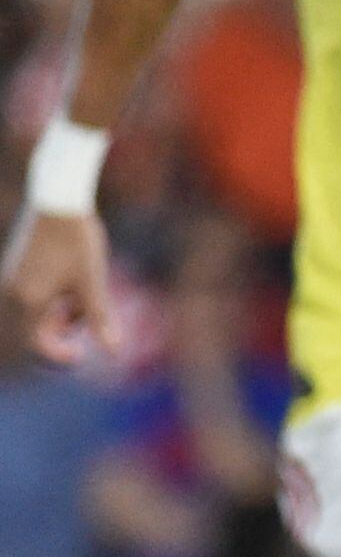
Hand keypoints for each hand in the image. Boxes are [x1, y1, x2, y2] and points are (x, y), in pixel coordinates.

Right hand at [2, 206, 116, 365]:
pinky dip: (52, 297)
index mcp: (30, 300)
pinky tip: (73, 283)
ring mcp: (12, 277)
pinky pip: (32, 293)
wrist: (58, 200)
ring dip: (60, 313)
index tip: (81, 356)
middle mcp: (14, 291)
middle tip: (87, 323)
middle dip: (62, 331)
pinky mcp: (16, 265)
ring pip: (35, 310)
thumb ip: (99, 319)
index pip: (38, 342)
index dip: (59, 354)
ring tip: (83, 297)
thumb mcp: (93, 282)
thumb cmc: (78, 242)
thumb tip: (113, 352)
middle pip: (35, 328)